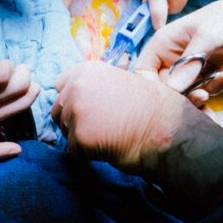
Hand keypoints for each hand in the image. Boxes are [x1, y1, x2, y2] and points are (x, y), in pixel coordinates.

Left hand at [51, 61, 185, 174]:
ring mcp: (76, 111)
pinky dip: (88, 153)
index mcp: (86, 69)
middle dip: (74, 121)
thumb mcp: (120, 80)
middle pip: (58, 110)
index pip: (60, 86)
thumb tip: (74, 95)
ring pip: (65, 131)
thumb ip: (94, 84)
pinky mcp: (79, 137)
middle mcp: (76, 86)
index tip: (91, 108)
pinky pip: (74, 150)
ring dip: (81, 137)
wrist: (164, 127)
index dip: (74, 99)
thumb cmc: (150, 105)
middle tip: (101, 126)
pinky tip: (108, 146)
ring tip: (107, 135)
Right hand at [137, 0, 222, 93]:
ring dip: (209, 87)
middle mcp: (171, 58)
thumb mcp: (206, 39)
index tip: (169, 99)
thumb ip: (188, 64)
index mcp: (162, 44)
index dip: (151, 89)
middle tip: (204, 93)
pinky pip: (206, 87)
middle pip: (166, 88)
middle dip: (187, 94)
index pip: (143, 72)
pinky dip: (220, 82)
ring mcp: (188, 67)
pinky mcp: (204, 74)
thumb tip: (171, 91)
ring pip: (188, 92)